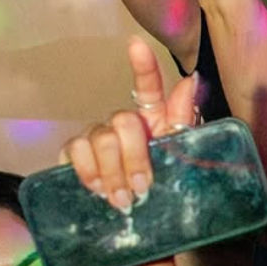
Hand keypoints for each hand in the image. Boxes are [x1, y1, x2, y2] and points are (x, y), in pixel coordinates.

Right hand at [61, 38, 196, 212]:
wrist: (141, 220)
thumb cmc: (164, 187)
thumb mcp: (181, 157)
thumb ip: (183, 119)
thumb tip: (191, 80)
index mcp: (152, 120)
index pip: (147, 86)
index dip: (143, 66)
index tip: (136, 44)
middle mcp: (122, 123)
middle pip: (122, 121)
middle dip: (134, 158)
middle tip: (142, 188)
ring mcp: (97, 137)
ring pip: (99, 139)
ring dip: (112, 172)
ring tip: (123, 199)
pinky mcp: (75, 154)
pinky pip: (75, 150)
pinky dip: (88, 171)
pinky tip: (98, 190)